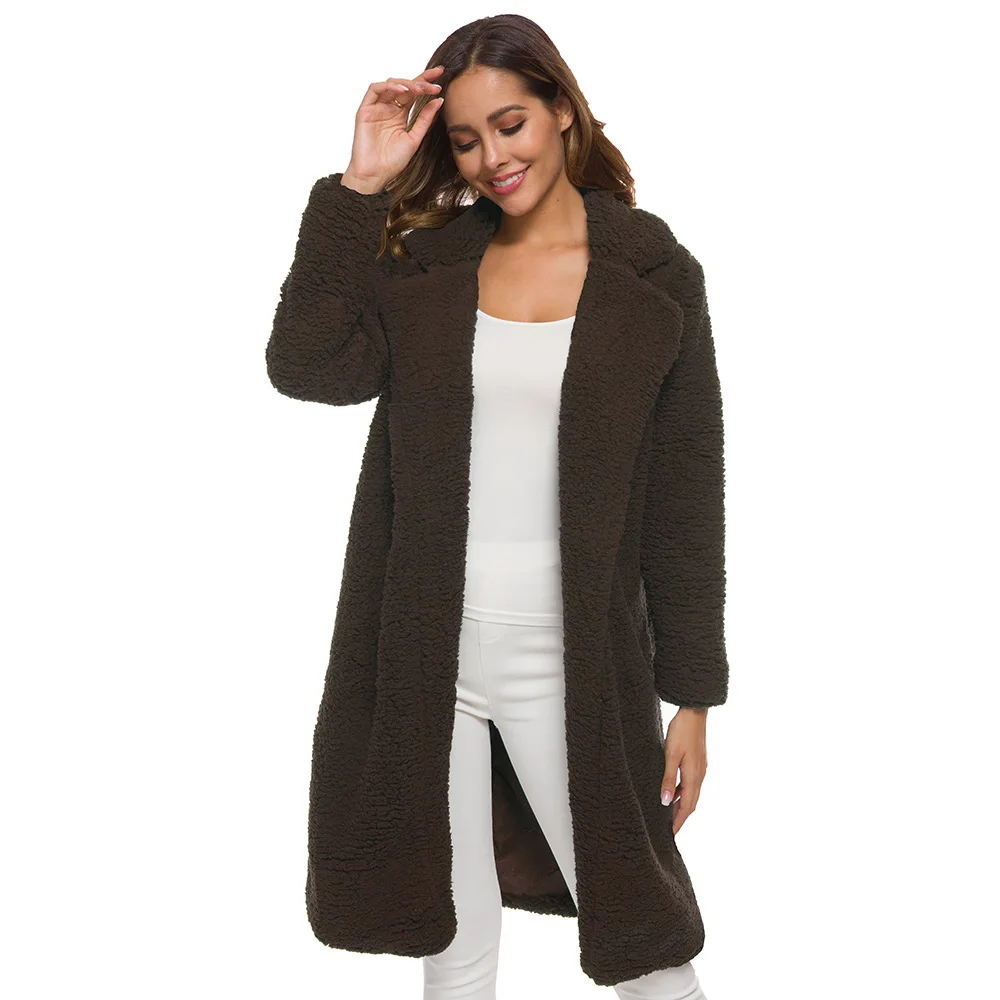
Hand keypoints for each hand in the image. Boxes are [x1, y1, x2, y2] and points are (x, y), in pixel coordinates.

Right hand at [342, 65, 446, 193]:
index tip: (441, 74)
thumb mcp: (415, 138)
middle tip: (434, 83)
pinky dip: (388, 86)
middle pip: (404, 86)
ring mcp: (376, 108)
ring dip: (406, 83)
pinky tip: (402, 91)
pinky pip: (375, 90)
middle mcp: (388, 108)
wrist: (376, 175)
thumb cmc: (393, 161)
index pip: (414, 93)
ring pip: (390, 84)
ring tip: (419, 89)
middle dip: (420, 81)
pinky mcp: (365, 110)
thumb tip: (439, 100)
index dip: (426, 81)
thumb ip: (425, 119)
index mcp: (400, 114)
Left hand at [660, 707, 708, 835]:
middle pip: (691, 803)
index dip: (679, 822)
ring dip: (681, 805)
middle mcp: (700, 776)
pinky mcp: (698, 762)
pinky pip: (690, 783)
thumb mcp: (670, 755)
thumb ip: (668, 779)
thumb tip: (665, 802)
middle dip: (681, 817)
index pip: (687, 807)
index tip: (671, 835)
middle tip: (669, 830)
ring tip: (669, 814)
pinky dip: (682, 792)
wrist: (694, 712)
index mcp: (694, 777)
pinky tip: (673, 791)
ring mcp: (700, 769)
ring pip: (691, 794)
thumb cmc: (681, 731)